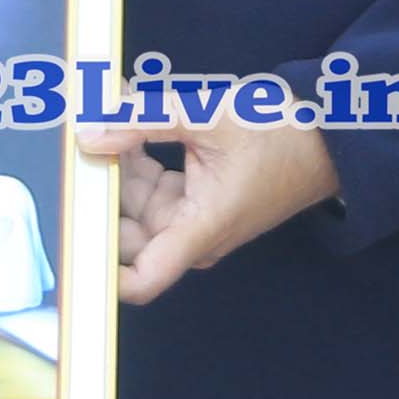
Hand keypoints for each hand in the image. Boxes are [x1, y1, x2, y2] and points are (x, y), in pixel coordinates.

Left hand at [76, 109, 339, 300]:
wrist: (327, 132)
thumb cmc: (279, 132)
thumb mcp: (205, 117)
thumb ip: (142, 122)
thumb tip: (89, 132)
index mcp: (201, 229)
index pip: (141, 280)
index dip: (101, 273)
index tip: (71, 238)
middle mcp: (193, 235)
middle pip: (126, 235)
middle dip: (101, 195)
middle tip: (81, 148)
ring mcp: (193, 218)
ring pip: (135, 207)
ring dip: (117, 168)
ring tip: (106, 119)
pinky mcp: (195, 200)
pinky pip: (151, 190)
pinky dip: (135, 161)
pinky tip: (127, 123)